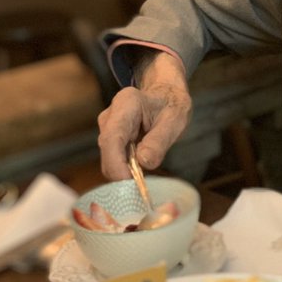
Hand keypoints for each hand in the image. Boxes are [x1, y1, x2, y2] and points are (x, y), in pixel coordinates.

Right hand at [97, 51, 191, 180]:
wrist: (165, 96)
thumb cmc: (170, 106)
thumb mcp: (174, 120)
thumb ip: (159, 141)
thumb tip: (143, 163)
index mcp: (126, 104)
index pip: (112, 138)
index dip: (116, 164)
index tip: (130, 182)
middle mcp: (110, 115)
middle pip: (107, 151)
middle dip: (121, 172)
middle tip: (143, 184)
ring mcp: (107, 127)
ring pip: (108, 158)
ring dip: (124, 171)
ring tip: (146, 169)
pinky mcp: (109, 139)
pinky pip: (113, 159)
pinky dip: (125, 169)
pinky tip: (140, 166)